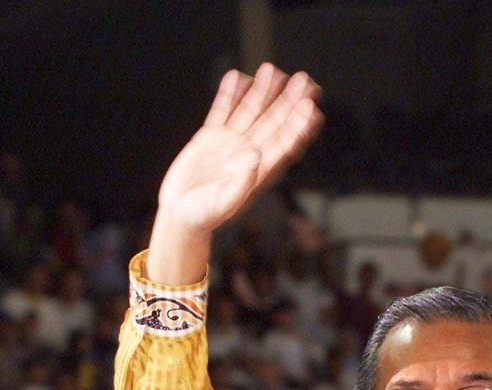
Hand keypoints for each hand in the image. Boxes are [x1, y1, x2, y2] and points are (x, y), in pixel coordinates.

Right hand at [158, 64, 322, 234]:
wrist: (180, 215)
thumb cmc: (204, 216)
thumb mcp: (221, 205)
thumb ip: (239, 184)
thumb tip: (255, 157)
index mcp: (260, 170)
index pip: (285, 144)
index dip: (299, 126)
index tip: (311, 109)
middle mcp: (250, 153)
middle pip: (274, 122)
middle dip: (290, 102)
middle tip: (306, 81)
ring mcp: (231, 143)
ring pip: (252, 112)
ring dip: (263, 92)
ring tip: (273, 70)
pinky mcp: (211, 137)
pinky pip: (222, 111)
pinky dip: (229, 95)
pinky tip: (237, 77)